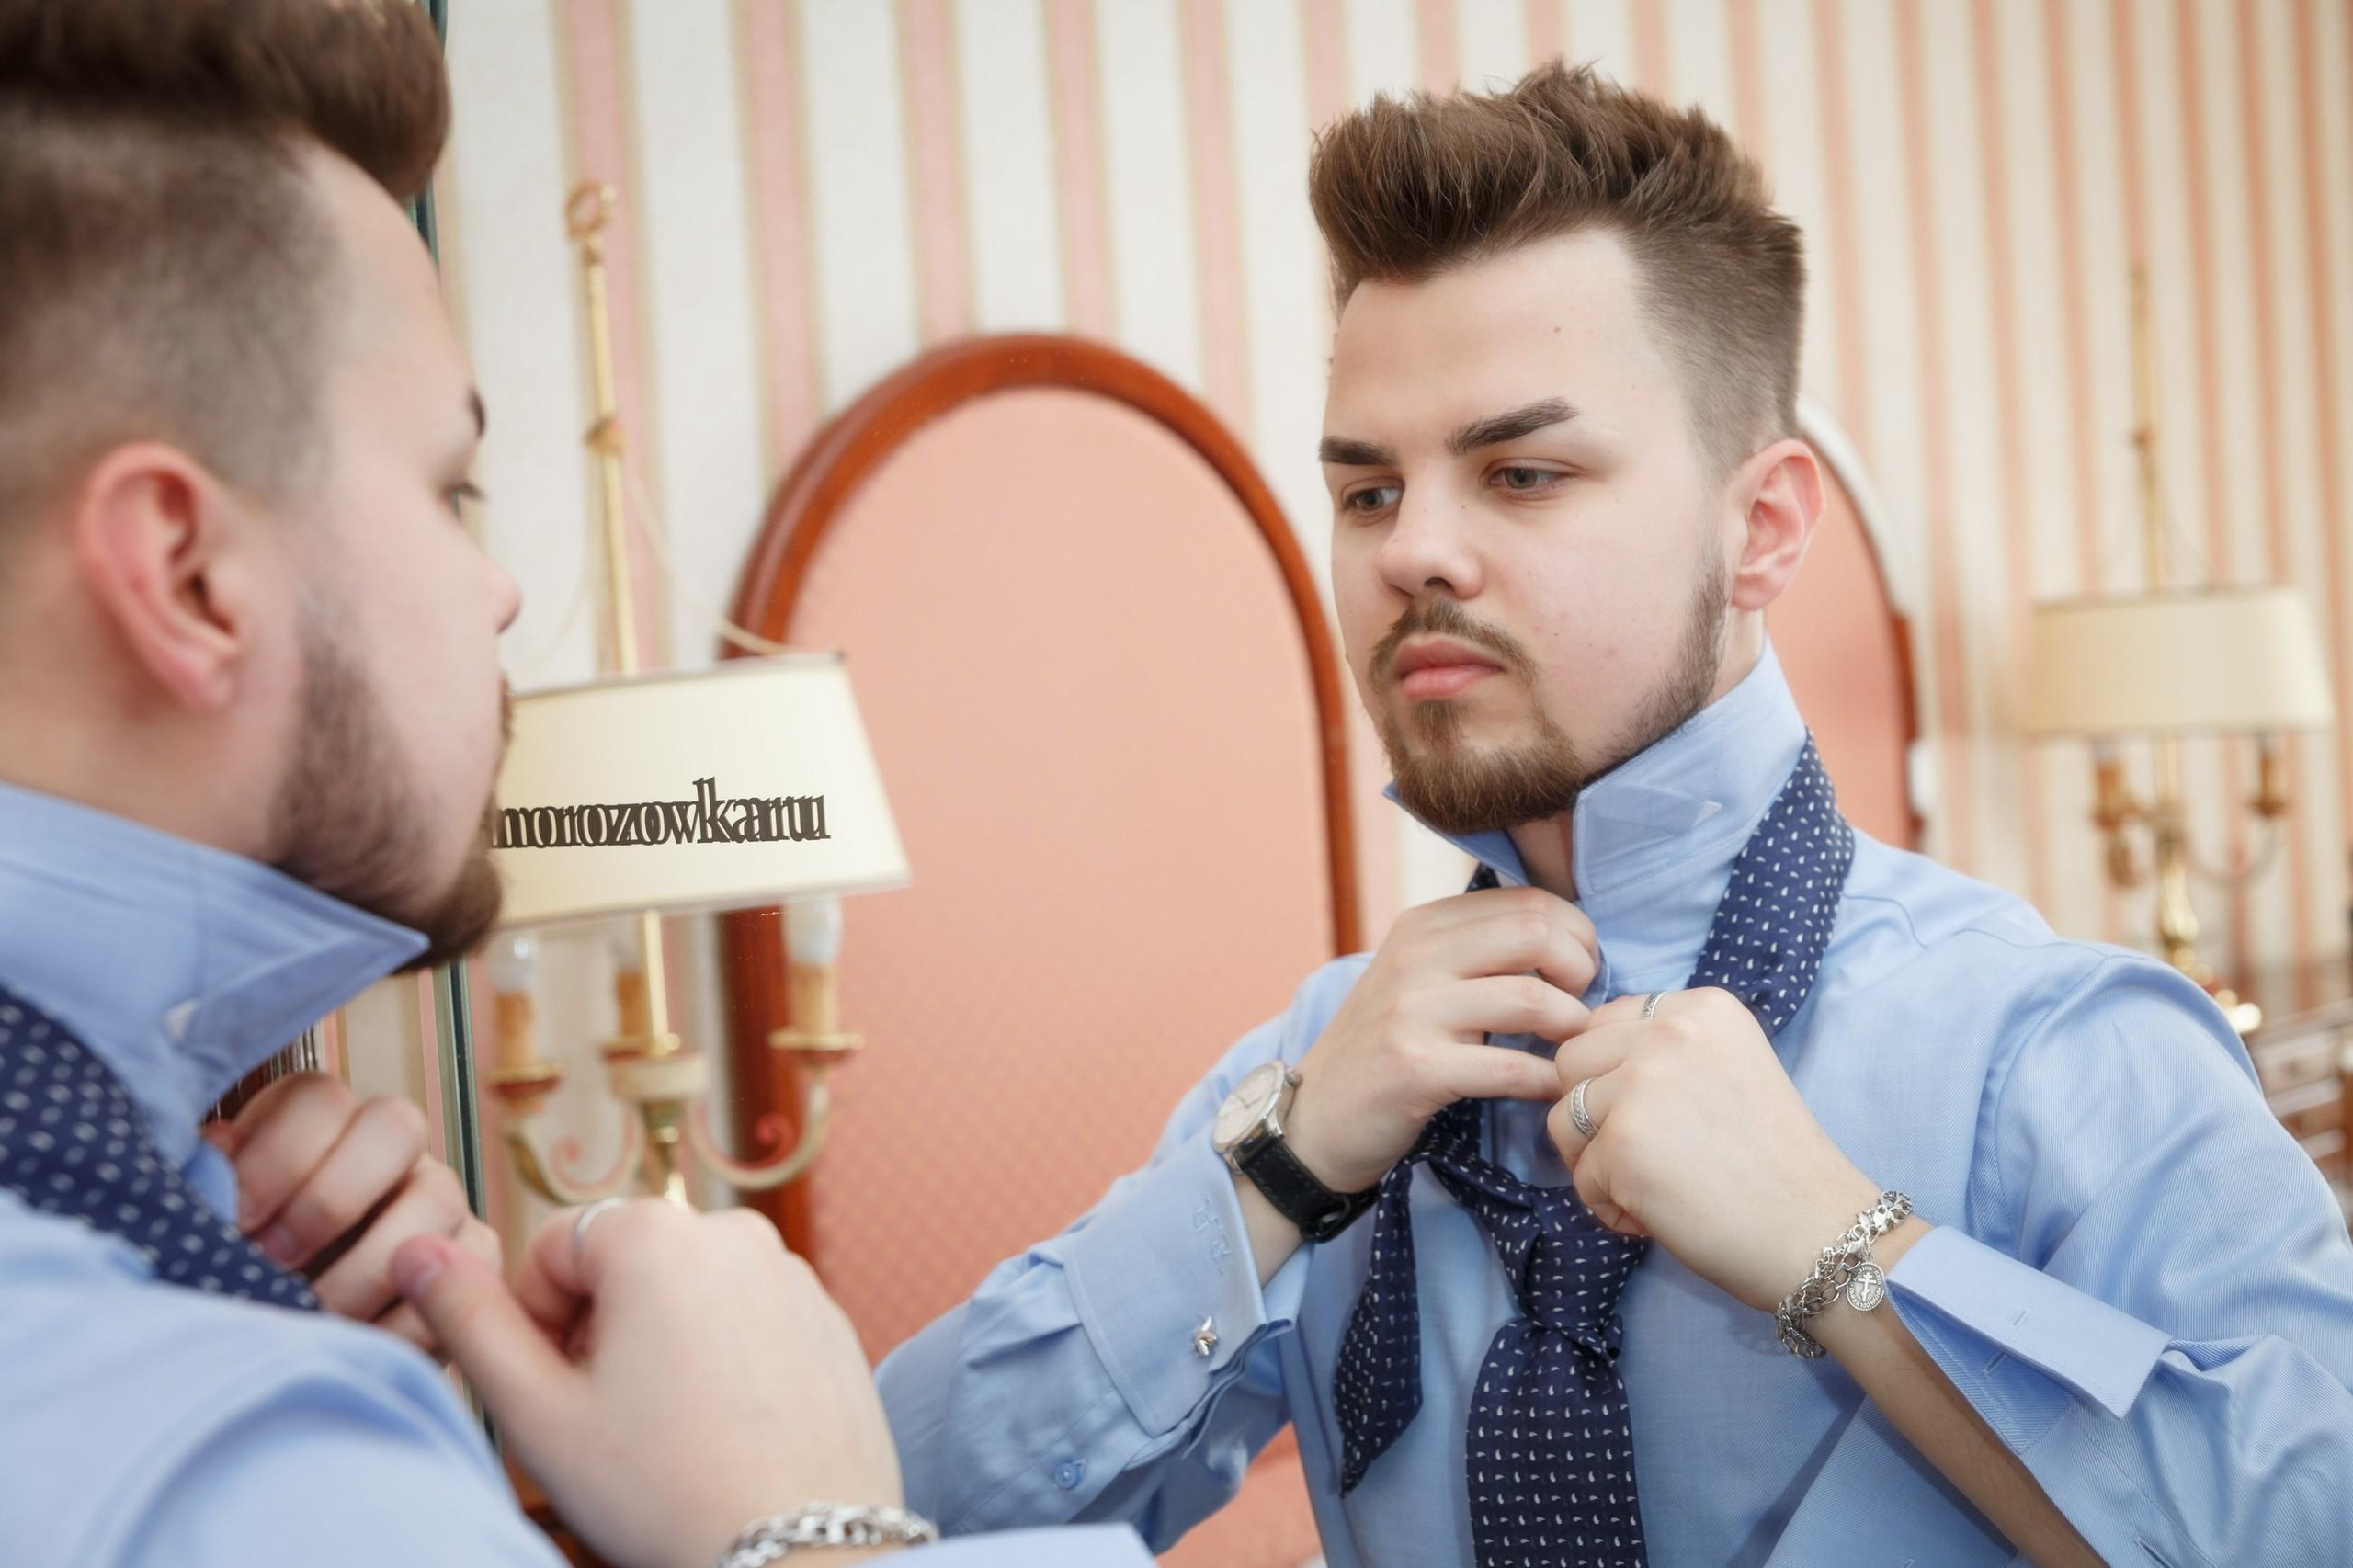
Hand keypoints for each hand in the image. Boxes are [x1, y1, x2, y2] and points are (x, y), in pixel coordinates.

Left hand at [205, 1073, 498, 1357]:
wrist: (296, 1334)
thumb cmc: (248, 1269)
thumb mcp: (219, 1223)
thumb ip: (211, 1186)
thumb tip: (211, 1161)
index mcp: (322, 1122)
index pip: (319, 1098)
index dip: (277, 1155)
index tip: (237, 1219)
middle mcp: (391, 1145)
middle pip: (394, 1124)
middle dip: (329, 1198)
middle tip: (277, 1260)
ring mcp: (441, 1195)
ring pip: (437, 1197)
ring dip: (366, 1267)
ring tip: (314, 1314)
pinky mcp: (476, 1254)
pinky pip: (464, 1272)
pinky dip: (406, 1316)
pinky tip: (356, 1342)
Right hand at [393, 1201, 904, 1567]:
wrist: (801, 1553)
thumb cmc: (662, 1490)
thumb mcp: (538, 1412)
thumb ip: (467, 1321)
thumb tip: (416, 1247)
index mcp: (655, 1233)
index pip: (553, 1252)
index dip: (537, 1327)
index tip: (561, 1394)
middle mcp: (732, 1231)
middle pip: (623, 1268)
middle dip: (599, 1333)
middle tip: (610, 1422)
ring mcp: (791, 1273)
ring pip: (685, 1296)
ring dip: (658, 1346)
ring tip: (666, 1432)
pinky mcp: (828, 1318)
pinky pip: (746, 1321)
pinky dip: (721, 1362)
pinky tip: (721, 1433)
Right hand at [1285, 885, 1598, 1193]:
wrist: (1316, 1117)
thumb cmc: (1384, 1048)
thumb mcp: (1419, 979)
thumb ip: (1477, 951)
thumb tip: (1568, 941)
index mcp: (1423, 924)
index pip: (1528, 900)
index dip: (1576, 933)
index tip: (1583, 972)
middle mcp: (1416, 955)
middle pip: (1536, 933)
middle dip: (1581, 970)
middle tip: (1582, 1006)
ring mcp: (1412, 1010)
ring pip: (1531, 999)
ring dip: (1572, 1028)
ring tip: (1570, 1049)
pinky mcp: (1416, 1067)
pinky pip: (1511, 1068)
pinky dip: (1546, 1080)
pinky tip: (1550, 1088)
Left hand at [1546, 987, 1883, 1312]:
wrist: (1818, 1233)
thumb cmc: (1774, 1164)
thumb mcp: (1728, 1069)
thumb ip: (1665, 1052)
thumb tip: (1585, 1067)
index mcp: (1702, 1008)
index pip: (1605, 1022)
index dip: (1614, 1075)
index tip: (1657, 1115)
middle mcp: (1670, 1031)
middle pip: (1572, 1062)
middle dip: (1593, 1114)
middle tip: (1642, 1155)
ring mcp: (1642, 1084)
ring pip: (1564, 1118)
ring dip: (1595, 1161)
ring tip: (1650, 1187)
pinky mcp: (1622, 1142)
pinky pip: (1580, 1175)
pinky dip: (1609, 1205)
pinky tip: (1657, 1215)